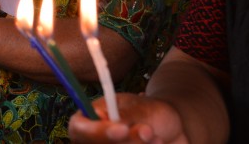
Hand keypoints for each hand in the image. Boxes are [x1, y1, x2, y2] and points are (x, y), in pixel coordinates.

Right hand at [69, 93, 186, 143]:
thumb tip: (118, 125)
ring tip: (155, 137)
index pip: (80, 128)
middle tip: (148, 131)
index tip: (123, 129)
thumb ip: (126, 117)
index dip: (99, 132)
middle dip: (127, 141)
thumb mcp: (139, 109)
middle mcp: (92, 140)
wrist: (168, 127)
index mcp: (89, 117)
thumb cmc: (150, 112)